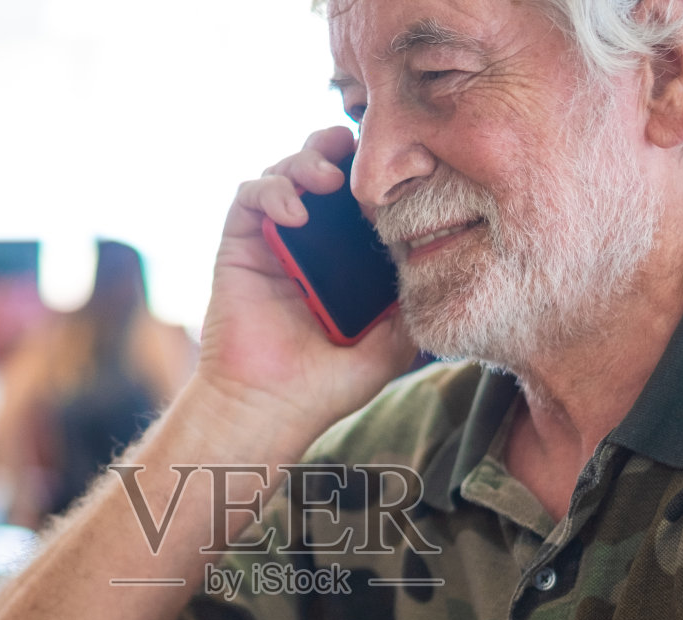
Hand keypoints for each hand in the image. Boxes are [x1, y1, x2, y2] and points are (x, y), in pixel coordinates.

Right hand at [196, 126, 416, 438]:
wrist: (270, 406)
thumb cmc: (326, 386)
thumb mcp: (391, 346)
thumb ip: (413, 305)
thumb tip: (443, 259)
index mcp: (345, 260)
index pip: (361, 198)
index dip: (376, 174)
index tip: (400, 167)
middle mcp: (309, 244)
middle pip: (323, 169)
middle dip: (338, 150)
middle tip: (356, 155)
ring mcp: (273, 241)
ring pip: (286, 172)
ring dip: (305, 162)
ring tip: (325, 180)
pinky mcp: (239, 244)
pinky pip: (250, 196)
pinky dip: (272, 191)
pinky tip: (294, 214)